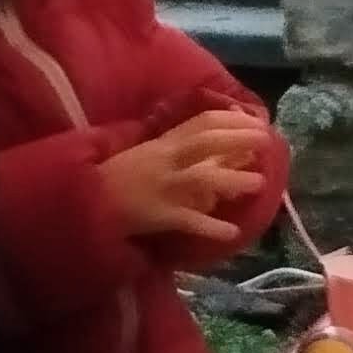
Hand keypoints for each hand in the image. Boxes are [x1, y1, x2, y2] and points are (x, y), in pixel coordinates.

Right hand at [104, 110, 269, 249]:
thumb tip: (215, 144)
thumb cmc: (117, 176)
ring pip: (203, 179)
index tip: (255, 121)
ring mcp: (163, 187)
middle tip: (267, 142)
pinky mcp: (158, 215)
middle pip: (207, 142)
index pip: (202, 122)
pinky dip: (211, 227)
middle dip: (240, 139)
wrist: (84, 201)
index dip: (232, 119)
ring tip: (259, 184)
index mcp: (163, 142)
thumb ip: (177, 147)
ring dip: (233, 180)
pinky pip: (189, 221)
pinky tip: (232, 232)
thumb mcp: (146, 153)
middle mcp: (165, 159)